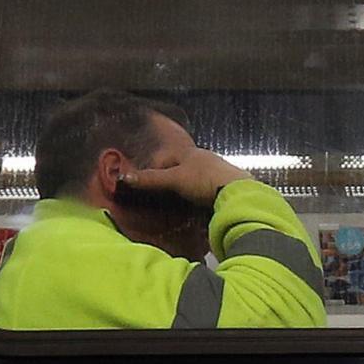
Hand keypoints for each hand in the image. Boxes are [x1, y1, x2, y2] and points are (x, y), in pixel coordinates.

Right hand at [114, 139, 246, 206]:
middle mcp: (204, 160)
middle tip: (157, 197)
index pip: (165, 157)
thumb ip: (151, 179)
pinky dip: (196, 199)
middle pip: (180, 169)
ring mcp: (216, 173)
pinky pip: (204, 192)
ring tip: (173, 206)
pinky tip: (193, 210)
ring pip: (193, 181)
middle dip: (169, 181)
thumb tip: (125, 177)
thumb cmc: (205, 180)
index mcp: (192, 153)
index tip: (145, 183)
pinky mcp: (225, 188)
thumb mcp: (175, 179)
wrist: (238, 193)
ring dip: (183, 191)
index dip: (153, 168)